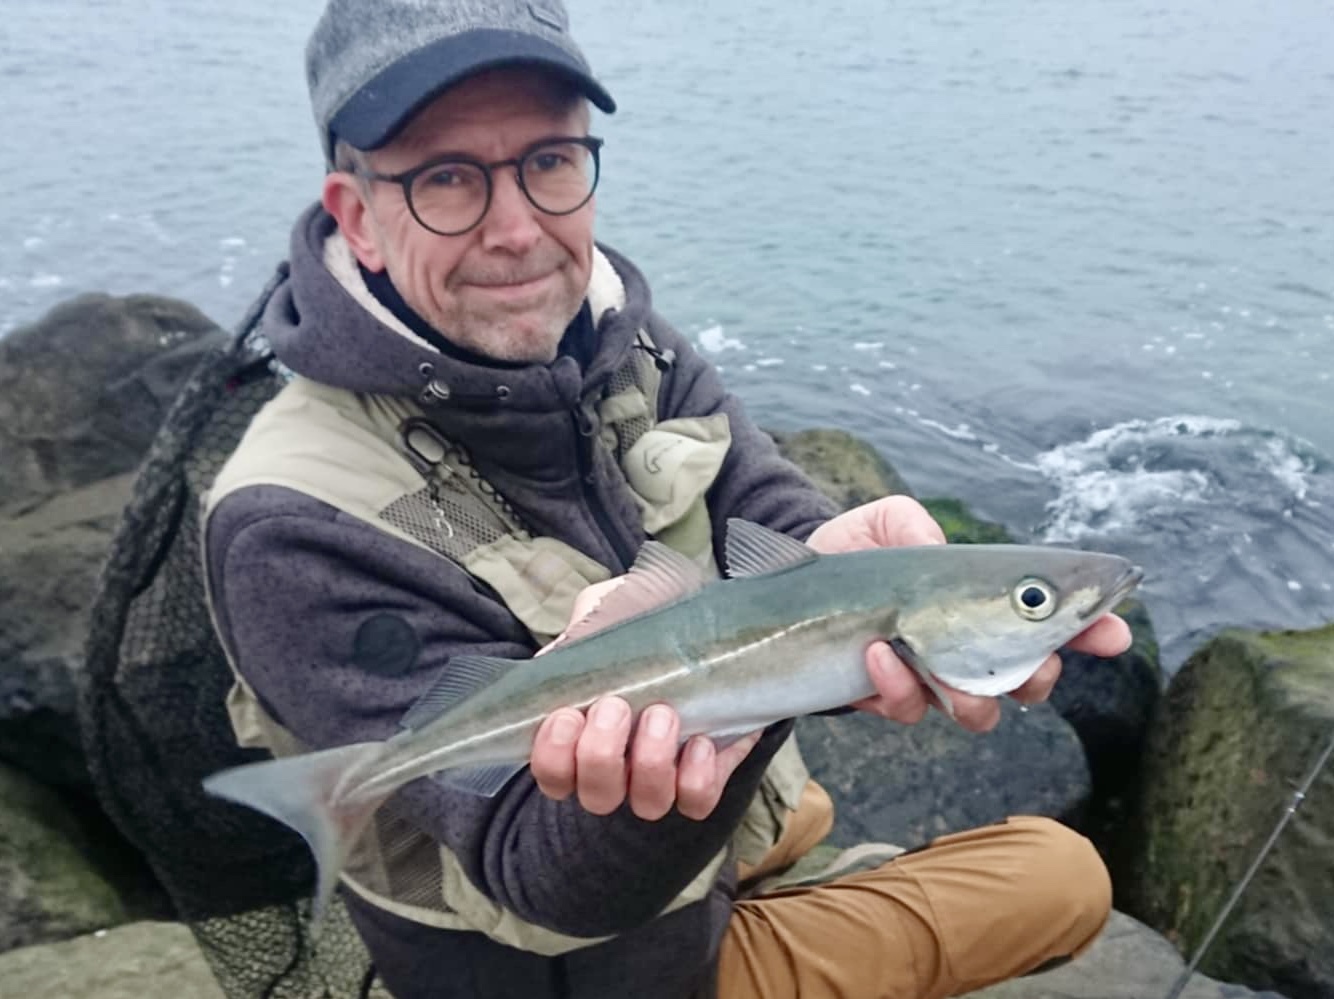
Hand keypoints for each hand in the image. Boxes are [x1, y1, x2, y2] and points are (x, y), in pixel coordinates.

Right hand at [529, 578, 761, 820]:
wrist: (711, 616)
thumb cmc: (645, 621)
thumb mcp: (606, 612)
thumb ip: (580, 632)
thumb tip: (562, 656)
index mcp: (581, 736)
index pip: (552, 775)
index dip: (552, 757)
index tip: (566, 714)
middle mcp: (618, 768)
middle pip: (596, 797)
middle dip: (600, 755)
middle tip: (614, 706)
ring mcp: (663, 776)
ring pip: (647, 804)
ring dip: (650, 763)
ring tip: (662, 713)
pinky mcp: (708, 774)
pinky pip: (697, 800)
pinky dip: (696, 777)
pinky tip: (701, 741)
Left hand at [806, 496, 1133, 731]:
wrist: (794, 580)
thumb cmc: (858, 547)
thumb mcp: (888, 519)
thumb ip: (918, 525)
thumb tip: (938, 551)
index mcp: (986, 603)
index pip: (1054, 622)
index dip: (1092, 629)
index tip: (1113, 632)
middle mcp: (968, 649)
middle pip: (1030, 681)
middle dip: (1036, 676)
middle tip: (1027, 664)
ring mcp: (930, 680)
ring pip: (976, 711)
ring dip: (965, 691)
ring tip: (929, 656)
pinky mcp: (886, 698)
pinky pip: (909, 709)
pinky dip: (898, 684)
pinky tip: (878, 653)